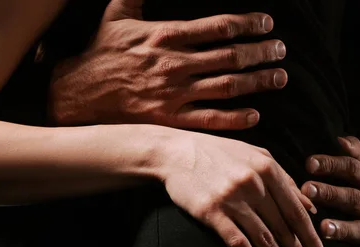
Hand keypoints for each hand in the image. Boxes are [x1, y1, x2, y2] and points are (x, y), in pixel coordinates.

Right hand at [49, 0, 287, 129]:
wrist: (78, 94)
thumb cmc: (100, 54)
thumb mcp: (116, 13)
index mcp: (166, 35)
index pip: (219, 26)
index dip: (248, 24)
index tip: (266, 24)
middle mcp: (175, 64)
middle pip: (230, 57)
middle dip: (261, 52)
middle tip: (281, 51)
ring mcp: (173, 94)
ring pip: (226, 87)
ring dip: (257, 82)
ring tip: (279, 77)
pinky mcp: (168, 120)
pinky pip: (208, 120)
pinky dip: (234, 118)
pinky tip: (254, 114)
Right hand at [159, 128, 330, 246]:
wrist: (175, 152)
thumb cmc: (217, 153)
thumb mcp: (255, 156)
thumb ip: (285, 179)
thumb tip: (310, 207)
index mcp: (268, 169)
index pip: (298, 212)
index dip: (312, 239)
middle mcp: (253, 184)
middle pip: (285, 229)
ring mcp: (232, 199)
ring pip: (265, 240)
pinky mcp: (211, 213)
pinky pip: (238, 243)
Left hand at [301, 136, 359, 246]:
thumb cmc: (359, 179)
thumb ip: (352, 150)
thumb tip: (341, 140)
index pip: (352, 168)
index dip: (331, 165)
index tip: (309, 163)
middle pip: (352, 197)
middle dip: (330, 194)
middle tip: (307, 190)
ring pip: (358, 228)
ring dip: (341, 228)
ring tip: (323, 228)